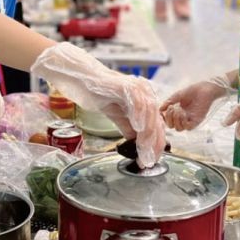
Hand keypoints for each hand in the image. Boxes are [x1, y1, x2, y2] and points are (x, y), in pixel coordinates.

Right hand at [31, 43, 165, 167]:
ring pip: (150, 115)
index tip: (150, 159)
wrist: (83, 78)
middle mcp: (146, 92)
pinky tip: (138, 131)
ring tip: (144, 152)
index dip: (155, 144)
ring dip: (147, 137)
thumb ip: (129, 128)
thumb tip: (137, 145)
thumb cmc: (99, 94)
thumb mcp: (118, 115)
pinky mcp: (127, 86)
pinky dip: (140, 119)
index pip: (156, 125)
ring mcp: (138, 88)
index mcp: (146, 99)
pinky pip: (138, 104)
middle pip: (156, 122)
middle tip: (148, 161)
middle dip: (153, 144)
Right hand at [160, 75, 232, 130]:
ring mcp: (190, 120)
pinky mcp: (197, 121)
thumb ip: (168, 102)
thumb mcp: (177, 96)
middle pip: (172, 127)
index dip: (164, 118)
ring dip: (176, 120)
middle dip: (169, 118)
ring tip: (178, 109)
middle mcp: (183, 118)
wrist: (205, 88)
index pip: (169, 121)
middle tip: (171, 108)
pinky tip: (183, 113)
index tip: (162, 111)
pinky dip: (183, 122)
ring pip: (179, 129)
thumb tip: (160, 109)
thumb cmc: (193, 91)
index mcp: (178, 113)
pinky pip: (188, 127)